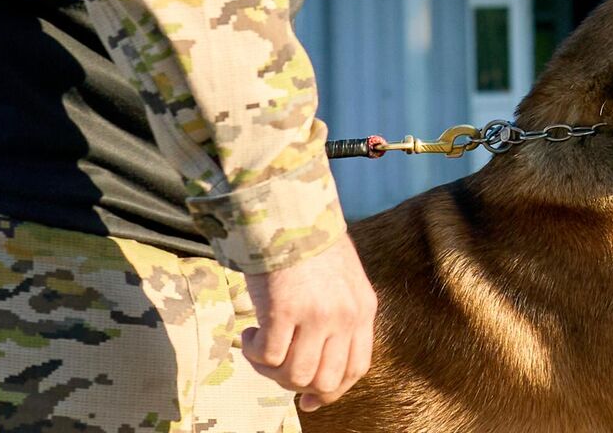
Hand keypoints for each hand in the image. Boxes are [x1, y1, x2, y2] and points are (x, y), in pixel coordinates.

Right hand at [242, 234, 377, 411]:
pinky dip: (254, 354)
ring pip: (295, 375)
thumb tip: (317, 365)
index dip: (332, 391)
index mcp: (364, 310)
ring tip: (259, 347)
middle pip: (326, 380)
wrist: (289, 212)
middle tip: (275, 368)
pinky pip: (268, 356)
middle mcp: (345, 317)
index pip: (357, 368)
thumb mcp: (343, 282)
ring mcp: (317, 315)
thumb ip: (339, 317)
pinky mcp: (284, 310)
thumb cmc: (309, 247)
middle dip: (297, 385)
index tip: (309, 400)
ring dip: (270, 370)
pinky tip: (248, 335)